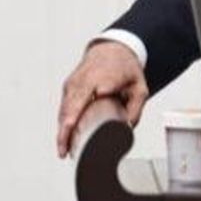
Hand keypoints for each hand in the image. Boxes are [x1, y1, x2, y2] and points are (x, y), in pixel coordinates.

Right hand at [56, 40, 148, 157]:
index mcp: (104, 77)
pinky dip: (62, 123)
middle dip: (66, 130)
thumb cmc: (126, 69)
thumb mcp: (139, 87)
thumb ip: (136, 108)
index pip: (94, 96)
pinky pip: (63, 107)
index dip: (87, 114)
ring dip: (61, 130)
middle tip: (65, 151)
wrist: (112, 49)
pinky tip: (64, 139)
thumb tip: (127, 129)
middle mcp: (84, 80)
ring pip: (64, 109)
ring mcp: (74, 83)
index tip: (85, 132)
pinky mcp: (68, 87)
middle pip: (72, 107)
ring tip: (63, 151)